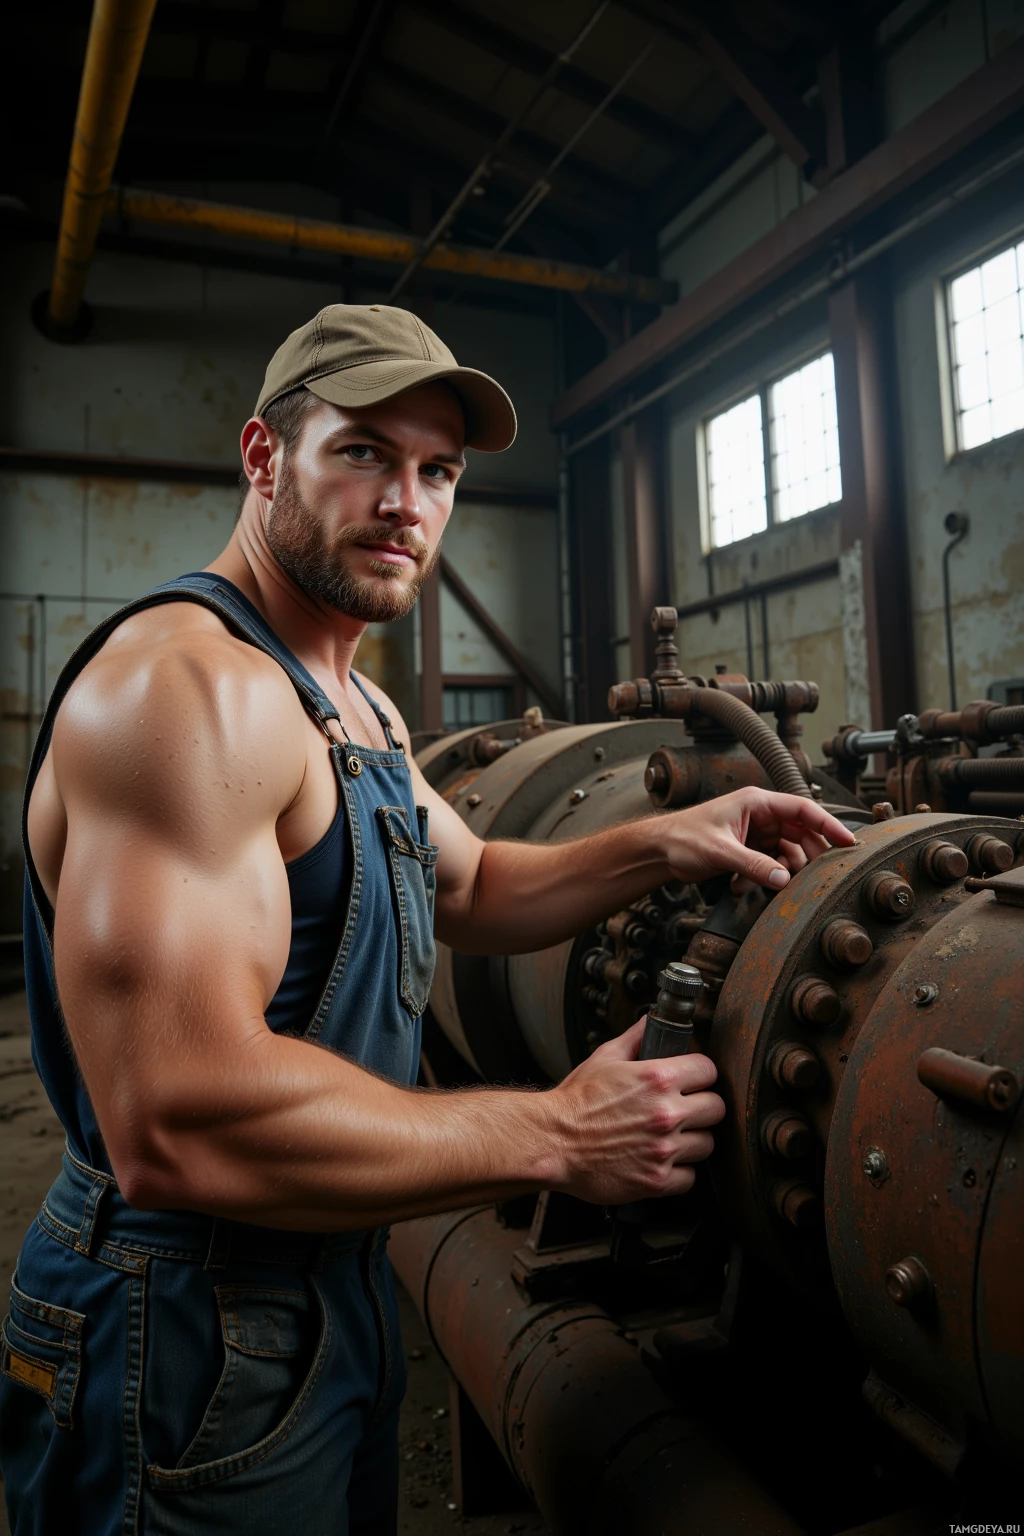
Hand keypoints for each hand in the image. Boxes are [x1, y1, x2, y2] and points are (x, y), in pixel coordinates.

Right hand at [548, 1020, 725, 1204]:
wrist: (553, 1141)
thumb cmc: (576, 1102)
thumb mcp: (605, 1058)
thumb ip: (636, 1038)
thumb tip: (652, 1021)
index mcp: (658, 1079)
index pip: (708, 1071)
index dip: (701, 1074)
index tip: (695, 1081)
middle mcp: (667, 1113)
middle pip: (716, 1108)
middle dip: (703, 1106)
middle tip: (687, 1109)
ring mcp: (664, 1149)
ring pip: (707, 1143)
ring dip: (693, 1140)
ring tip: (674, 1137)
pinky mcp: (657, 1180)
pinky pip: (690, 1177)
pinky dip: (679, 1172)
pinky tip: (662, 1161)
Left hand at [661, 786, 856, 889]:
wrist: (658, 851)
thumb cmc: (682, 837)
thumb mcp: (720, 851)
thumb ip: (753, 866)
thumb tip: (784, 878)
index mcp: (756, 802)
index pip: (803, 809)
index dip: (828, 824)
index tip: (848, 842)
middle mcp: (759, 815)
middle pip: (801, 833)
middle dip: (808, 856)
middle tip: (816, 877)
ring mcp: (755, 833)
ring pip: (787, 851)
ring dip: (780, 871)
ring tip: (765, 884)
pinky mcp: (748, 850)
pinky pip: (770, 864)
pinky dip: (763, 876)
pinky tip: (740, 886)